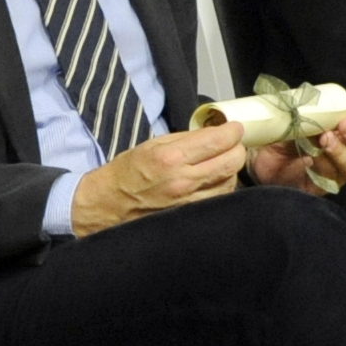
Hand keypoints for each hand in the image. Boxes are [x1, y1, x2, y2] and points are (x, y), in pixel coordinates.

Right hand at [70, 122, 247, 235]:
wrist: (108, 206)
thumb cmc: (126, 174)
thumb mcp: (151, 145)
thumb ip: (185, 139)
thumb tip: (212, 133)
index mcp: (171, 157)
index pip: (218, 141)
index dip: (232, 131)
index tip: (234, 128)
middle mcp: (183, 181)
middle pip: (232, 162)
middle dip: (237, 149)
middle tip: (233, 144)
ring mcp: (189, 202)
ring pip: (230, 182)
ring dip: (231, 169)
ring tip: (222, 162)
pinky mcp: (190, 217)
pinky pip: (218, 199)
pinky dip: (222, 187)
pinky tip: (215, 181)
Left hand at [251, 106, 345, 194]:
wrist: (259, 155)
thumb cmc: (285, 133)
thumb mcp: (297, 117)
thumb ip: (309, 108)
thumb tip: (313, 98)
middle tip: (344, 126)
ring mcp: (334, 173)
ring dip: (339, 151)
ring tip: (325, 139)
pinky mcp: (318, 187)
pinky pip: (327, 180)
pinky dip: (321, 167)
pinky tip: (311, 158)